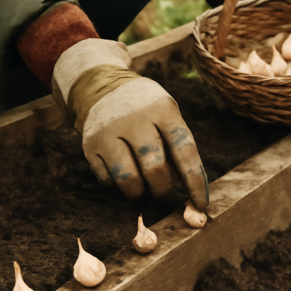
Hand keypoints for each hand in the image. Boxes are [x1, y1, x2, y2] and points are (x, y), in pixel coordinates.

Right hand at [52, 39, 208, 208]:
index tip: (200, 204)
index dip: (194, 182)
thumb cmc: (146, 109)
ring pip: (129, 180)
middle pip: (155, 170)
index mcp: (162, 111)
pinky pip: (107, 180)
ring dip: (139, 192)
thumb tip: (194, 192)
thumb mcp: (167, 114)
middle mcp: (136, 120)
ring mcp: (110, 132)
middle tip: (163, 191)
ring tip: (143, 187)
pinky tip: (122, 175)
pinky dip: (117, 186)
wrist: (102, 85)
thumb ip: (179, 147)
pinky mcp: (90, 145)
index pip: (184, 151)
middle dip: (162, 190)